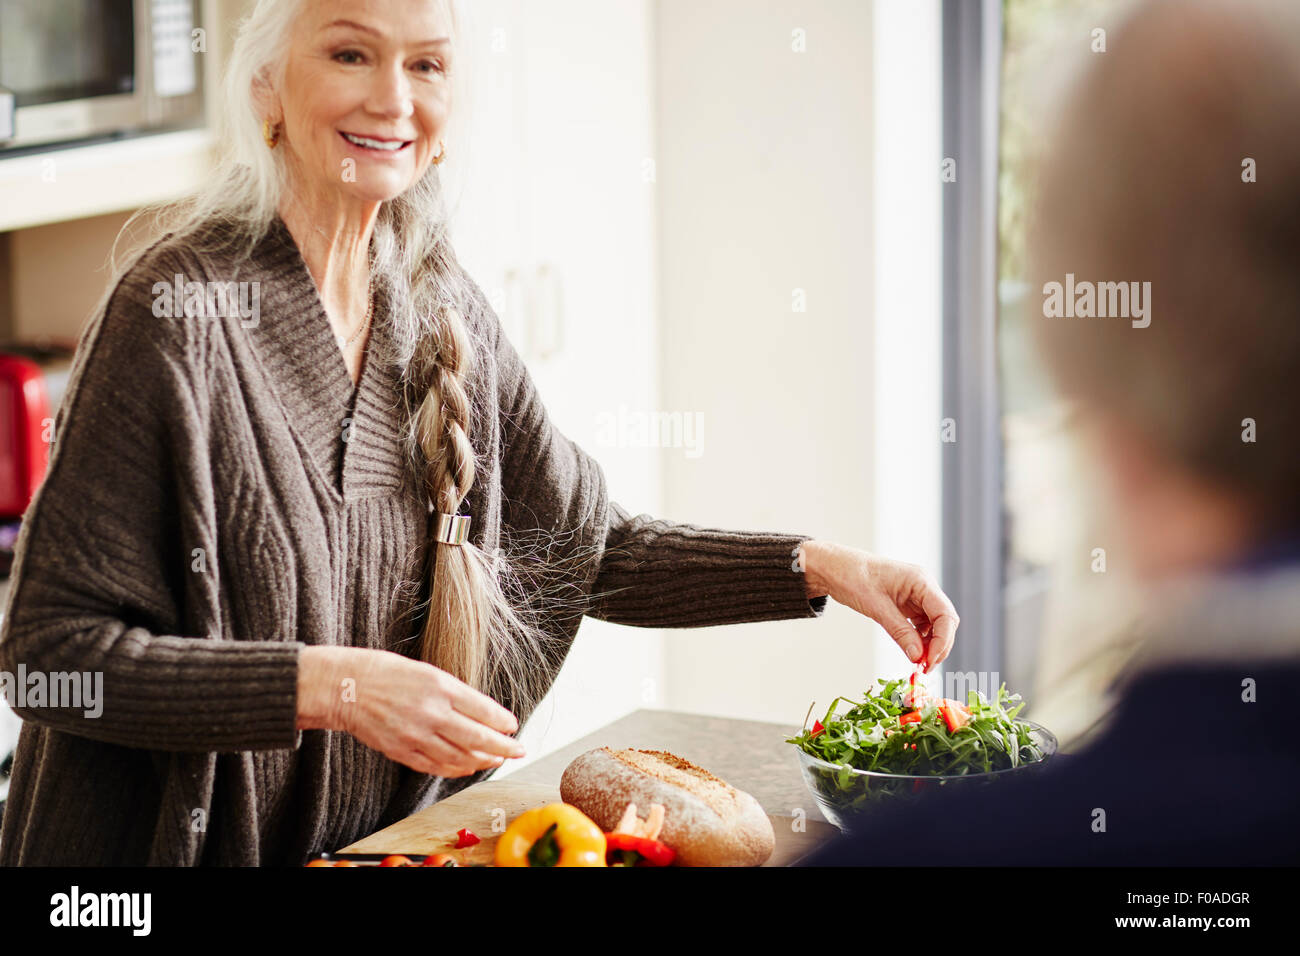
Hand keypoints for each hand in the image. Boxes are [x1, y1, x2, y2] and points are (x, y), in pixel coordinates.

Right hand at [297, 646, 524, 776]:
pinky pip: (437, 766)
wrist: (346, 687)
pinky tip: (469, 767)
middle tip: (519, 751)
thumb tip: (483, 714)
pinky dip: (457, 769)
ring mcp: (417, 735)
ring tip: (497, 760)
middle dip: (504, 748)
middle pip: (478, 738)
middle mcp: (432, 713)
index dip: (503, 722)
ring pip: (461, 757)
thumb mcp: (428, 672)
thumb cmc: (387, 673)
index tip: (513, 727)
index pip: (483, 710)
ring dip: (484, 761)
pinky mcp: (402, 752)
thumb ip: (455, 694)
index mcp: (440, 687)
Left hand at [799, 541, 958, 669]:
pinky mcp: (908, 605)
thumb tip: (917, 656)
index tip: (929, 661)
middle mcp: (924, 587)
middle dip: (938, 646)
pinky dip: (919, 641)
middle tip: (923, 668)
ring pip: (935, 626)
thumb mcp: (876, 607)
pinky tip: (912, 651)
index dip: (942, 641)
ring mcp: (917, 596)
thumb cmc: (852, 576)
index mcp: (921, 581)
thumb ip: (900, 631)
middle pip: (945, 622)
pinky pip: (922, 626)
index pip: (945, 615)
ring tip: (917, 663)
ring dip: (929, 646)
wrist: (834, 567)